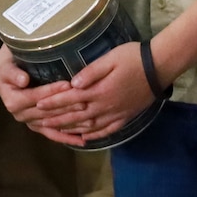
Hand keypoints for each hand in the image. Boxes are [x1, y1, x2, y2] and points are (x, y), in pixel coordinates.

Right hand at [0, 46, 86, 146]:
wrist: (7, 77)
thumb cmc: (9, 68)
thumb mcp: (7, 68)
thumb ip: (13, 73)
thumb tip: (23, 80)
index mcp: (13, 102)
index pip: (36, 96)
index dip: (51, 91)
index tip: (68, 85)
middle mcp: (21, 115)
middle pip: (47, 112)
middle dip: (66, 107)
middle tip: (85, 102)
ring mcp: (30, 123)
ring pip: (53, 123)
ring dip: (71, 123)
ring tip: (90, 120)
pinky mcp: (37, 127)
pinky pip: (53, 134)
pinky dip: (67, 138)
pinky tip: (82, 141)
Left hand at [34, 42, 155, 142]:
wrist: (159, 68)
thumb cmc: (133, 58)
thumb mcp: (110, 59)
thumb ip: (91, 72)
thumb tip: (72, 83)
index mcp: (98, 91)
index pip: (70, 99)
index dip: (53, 102)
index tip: (38, 104)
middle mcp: (104, 107)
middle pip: (76, 116)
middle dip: (56, 119)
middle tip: (39, 122)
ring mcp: (115, 115)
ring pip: (88, 127)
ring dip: (71, 129)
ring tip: (56, 131)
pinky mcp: (125, 118)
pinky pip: (106, 131)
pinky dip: (93, 136)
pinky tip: (85, 138)